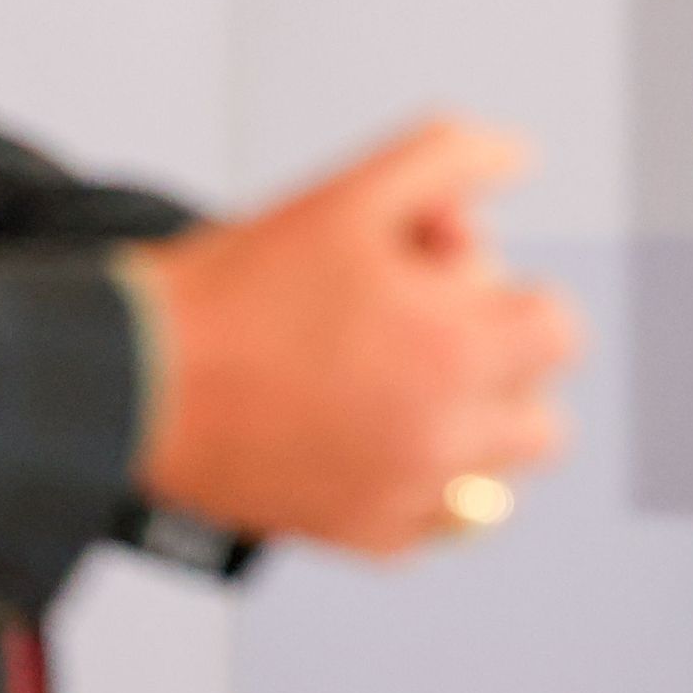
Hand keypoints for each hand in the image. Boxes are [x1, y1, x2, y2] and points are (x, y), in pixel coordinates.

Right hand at [119, 119, 582, 555]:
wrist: (133, 380)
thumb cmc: (234, 290)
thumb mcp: (350, 193)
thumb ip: (450, 160)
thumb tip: (517, 154)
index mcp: (455, 350)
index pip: (560, 332)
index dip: (501, 290)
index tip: (435, 277)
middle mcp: (444, 438)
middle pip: (539, 416)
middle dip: (494, 366)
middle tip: (412, 329)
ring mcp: (404, 498)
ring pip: (498, 480)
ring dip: (469, 430)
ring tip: (394, 384)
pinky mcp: (361, 538)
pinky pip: (434, 523)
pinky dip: (418, 485)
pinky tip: (360, 432)